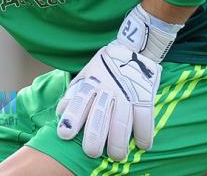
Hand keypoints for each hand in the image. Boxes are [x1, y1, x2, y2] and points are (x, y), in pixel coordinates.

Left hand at [56, 4, 181, 160]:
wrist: (132, 49)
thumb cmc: (103, 69)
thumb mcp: (86, 75)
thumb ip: (75, 93)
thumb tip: (61, 111)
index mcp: (92, 83)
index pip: (79, 101)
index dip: (71, 118)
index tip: (64, 135)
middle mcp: (108, 89)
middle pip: (100, 115)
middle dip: (95, 136)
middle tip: (91, 152)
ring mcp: (127, 93)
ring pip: (122, 120)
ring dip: (119, 141)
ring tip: (117, 157)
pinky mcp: (145, 95)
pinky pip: (145, 117)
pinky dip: (145, 133)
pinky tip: (143, 146)